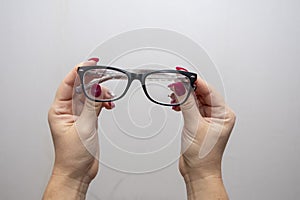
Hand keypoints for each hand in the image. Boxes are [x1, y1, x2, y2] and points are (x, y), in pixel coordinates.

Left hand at [43, 59, 113, 198]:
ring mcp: (79, 115)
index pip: (69, 83)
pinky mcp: (88, 120)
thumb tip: (95, 87)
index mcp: (59, 109)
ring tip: (109, 99)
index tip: (91, 63)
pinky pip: (96, 105)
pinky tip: (109, 105)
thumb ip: (91, 105)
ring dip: (102, 95)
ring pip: (91, 96)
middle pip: (82, 88)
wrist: (78, 172)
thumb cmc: (72, 155)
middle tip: (107, 80)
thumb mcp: (83, 127)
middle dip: (95, 83)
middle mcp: (68, 110)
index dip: (80, 70)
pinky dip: (104, 103)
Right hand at [174, 77, 235, 198]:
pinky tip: (175, 104)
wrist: (198, 172)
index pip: (208, 90)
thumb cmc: (204, 156)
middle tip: (174, 83)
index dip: (195, 80)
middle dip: (187, 88)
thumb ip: (187, 103)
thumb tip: (180, 86)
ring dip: (183, 96)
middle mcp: (217, 114)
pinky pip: (190, 107)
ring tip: (172, 95)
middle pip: (201, 93)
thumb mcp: (194, 125)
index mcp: (224, 114)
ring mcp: (207, 118)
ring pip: (194, 100)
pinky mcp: (198, 122)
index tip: (183, 73)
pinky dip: (182, 104)